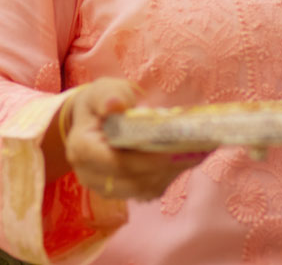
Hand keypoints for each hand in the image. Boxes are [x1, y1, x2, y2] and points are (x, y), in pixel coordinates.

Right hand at [58, 78, 209, 201]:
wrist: (95, 120)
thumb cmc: (100, 103)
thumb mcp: (102, 90)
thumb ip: (108, 95)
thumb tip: (115, 105)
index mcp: (82, 148)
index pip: (114, 162)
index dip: (145, 159)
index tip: (172, 149)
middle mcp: (92, 175)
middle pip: (134, 179)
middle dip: (166, 165)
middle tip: (197, 149)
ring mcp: (109, 187)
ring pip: (146, 188)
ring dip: (173, 171)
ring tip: (199, 151)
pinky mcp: (126, 191)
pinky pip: (152, 188)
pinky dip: (172, 174)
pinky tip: (190, 156)